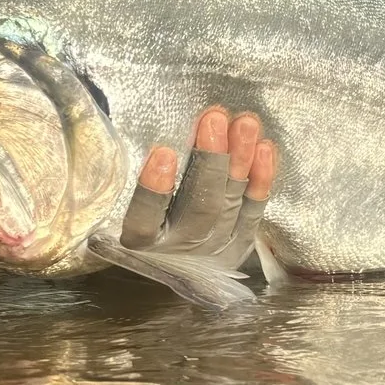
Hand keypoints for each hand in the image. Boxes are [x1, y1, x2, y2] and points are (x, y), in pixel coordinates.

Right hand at [121, 105, 277, 260]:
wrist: (168, 266)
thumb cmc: (137, 219)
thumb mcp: (120, 202)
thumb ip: (124, 171)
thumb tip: (124, 125)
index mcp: (139, 244)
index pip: (143, 221)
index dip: (153, 190)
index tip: (163, 151)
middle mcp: (178, 251)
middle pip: (199, 208)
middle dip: (210, 160)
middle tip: (214, 119)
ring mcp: (212, 251)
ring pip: (230, 204)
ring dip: (240, 160)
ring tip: (245, 123)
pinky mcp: (238, 246)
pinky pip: (253, 212)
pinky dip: (261, 180)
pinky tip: (264, 148)